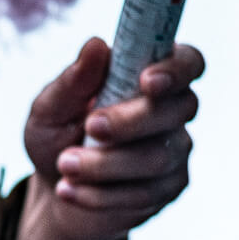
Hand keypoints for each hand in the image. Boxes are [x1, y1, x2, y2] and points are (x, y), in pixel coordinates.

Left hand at [15, 36, 204, 239]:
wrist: (56, 186)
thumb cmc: (57, 134)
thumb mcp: (51, 107)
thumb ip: (73, 81)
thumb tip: (96, 45)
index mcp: (150, 75)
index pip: (188, 62)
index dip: (176, 69)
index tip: (146, 81)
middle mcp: (172, 110)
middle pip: (177, 110)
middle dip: (130, 121)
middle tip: (89, 127)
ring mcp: (175, 150)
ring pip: (157, 157)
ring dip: (105, 163)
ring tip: (64, 165)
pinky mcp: (168, 188)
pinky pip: (145, 193)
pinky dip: (101, 193)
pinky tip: (69, 190)